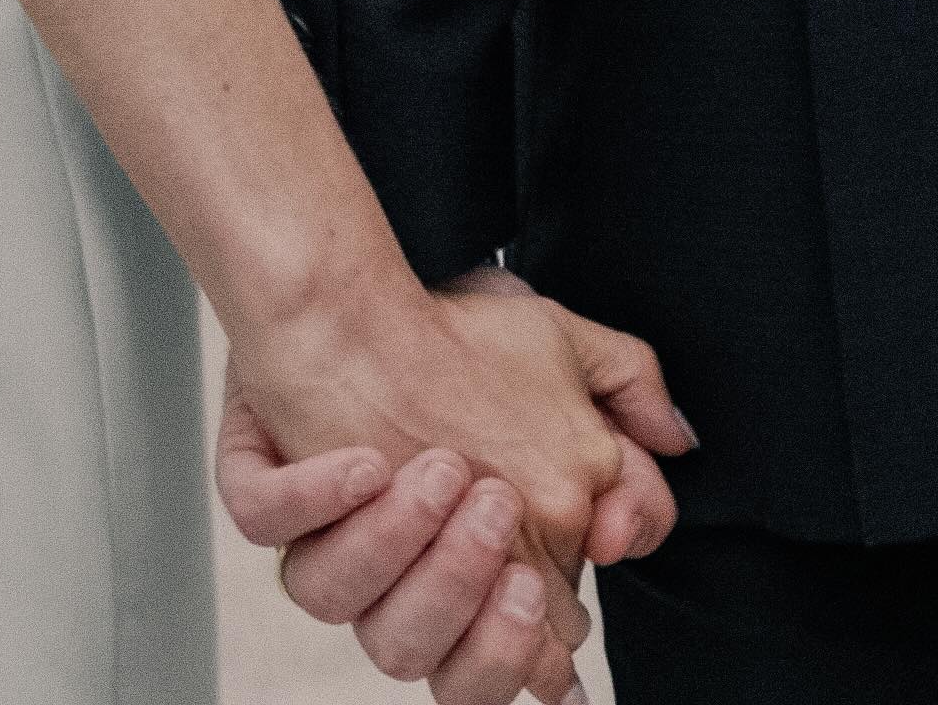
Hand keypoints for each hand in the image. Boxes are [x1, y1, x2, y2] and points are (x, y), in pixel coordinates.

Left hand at [221, 264, 689, 703]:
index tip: (556, 578)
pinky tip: (357, 458)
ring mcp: (325, 533)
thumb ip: (626, 397)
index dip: (524, 648)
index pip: (505, 658)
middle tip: (498, 513)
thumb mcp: (556, 349)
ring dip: (397, 549)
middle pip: (423, 657)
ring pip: (346, 607)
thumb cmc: (457, 335)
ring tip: (437, 466)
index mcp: (468, 568)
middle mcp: (392, 571)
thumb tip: (673, 446)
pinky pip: (265, 513)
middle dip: (468, 604)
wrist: (358, 279)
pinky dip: (309, 496)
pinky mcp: (264, 481)